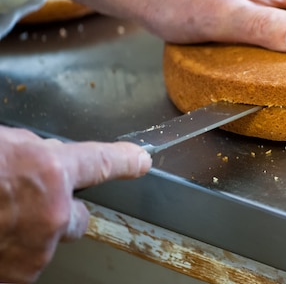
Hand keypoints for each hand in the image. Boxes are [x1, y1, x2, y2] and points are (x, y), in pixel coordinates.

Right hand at [0, 125, 150, 283]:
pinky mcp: (12, 276)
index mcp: (48, 171)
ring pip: (47, 245)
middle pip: (79, 219)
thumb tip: (42, 161)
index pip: (102, 162)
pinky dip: (7, 254)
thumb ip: (30, 156)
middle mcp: (50, 214)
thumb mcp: (3, 146)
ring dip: (29, 236)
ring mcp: (32, 251)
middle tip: (28, 206)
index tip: (141, 161)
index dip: (124, 161)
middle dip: (62, 212)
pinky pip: (20, 266)